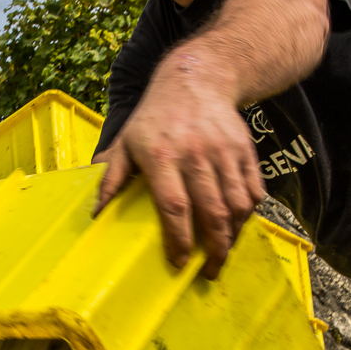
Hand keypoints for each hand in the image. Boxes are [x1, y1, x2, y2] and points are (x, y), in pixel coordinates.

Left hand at [93, 49, 265, 278]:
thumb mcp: (126, 141)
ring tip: (224, 251)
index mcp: (162, 156)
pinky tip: (237, 225)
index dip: (179, 238)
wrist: (197, 78)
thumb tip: (96, 213)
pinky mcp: (245, 150)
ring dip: (233, 235)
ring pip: (237, 205)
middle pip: (211, 211)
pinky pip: (254, 190)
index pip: (174, 206)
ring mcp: (224, 152)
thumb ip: (111, 177)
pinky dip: (248, 213)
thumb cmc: (155, 116)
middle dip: (214, 248)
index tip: (179, 261)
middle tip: (210, 271)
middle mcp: (196, 155)